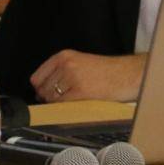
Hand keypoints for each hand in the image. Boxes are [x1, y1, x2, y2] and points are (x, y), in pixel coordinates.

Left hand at [30, 50, 144, 103]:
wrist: (126, 74)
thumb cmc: (106, 71)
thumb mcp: (79, 62)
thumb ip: (60, 72)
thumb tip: (41, 91)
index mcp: (64, 56)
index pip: (37, 77)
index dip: (40, 89)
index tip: (45, 94)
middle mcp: (66, 65)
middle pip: (42, 89)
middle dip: (48, 98)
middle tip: (62, 100)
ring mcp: (72, 77)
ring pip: (51, 98)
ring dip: (57, 104)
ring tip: (72, 101)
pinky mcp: (80, 91)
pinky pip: (62, 104)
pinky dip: (64, 108)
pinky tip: (75, 105)